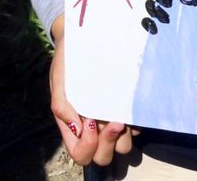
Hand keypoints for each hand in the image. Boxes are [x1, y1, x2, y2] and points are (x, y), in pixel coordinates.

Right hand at [50, 20, 133, 166]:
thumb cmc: (68, 63)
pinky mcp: (127, 112)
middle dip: (108, 143)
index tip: (91, 122)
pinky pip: (137, 130)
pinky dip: (136, 124)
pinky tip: (130, 106)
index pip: (81, 154)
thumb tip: (78, 129)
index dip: (87, 146)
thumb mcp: (59, 81)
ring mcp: (111, 122)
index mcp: (73, 126)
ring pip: (123, 147)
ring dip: (123, 135)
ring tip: (122, 114)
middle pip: (103, 156)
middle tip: (114, 121)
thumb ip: (62, 106)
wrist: (84, 40)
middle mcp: (94, 129)